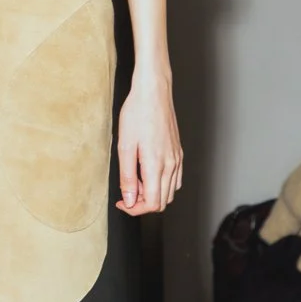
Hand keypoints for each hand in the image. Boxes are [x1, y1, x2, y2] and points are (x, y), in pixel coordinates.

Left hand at [116, 69, 182, 215]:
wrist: (154, 91)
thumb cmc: (137, 113)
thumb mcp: (125, 146)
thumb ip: (128, 177)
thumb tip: (129, 200)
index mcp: (157, 165)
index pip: (152, 204)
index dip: (135, 209)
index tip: (122, 203)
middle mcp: (171, 165)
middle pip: (162, 202)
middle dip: (142, 203)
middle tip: (126, 190)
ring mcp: (177, 159)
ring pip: (170, 192)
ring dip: (152, 193)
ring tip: (135, 179)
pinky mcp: (178, 153)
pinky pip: (174, 179)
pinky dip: (161, 184)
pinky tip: (147, 172)